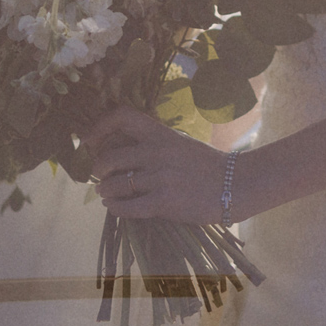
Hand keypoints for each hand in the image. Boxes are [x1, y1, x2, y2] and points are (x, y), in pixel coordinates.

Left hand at [80, 108, 230, 224]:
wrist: (236, 185)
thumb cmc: (207, 166)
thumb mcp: (179, 144)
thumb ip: (153, 144)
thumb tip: (119, 151)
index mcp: (161, 134)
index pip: (122, 117)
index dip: (99, 127)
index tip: (89, 141)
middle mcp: (157, 152)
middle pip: (109, 158)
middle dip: (98, 170)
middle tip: (100, 176)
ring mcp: (160, 178)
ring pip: (115, 185)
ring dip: (104, 191)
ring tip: (106, 194)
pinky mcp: (165, 202)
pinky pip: (128, 207)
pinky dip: (115, 208)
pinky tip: (115, 207)